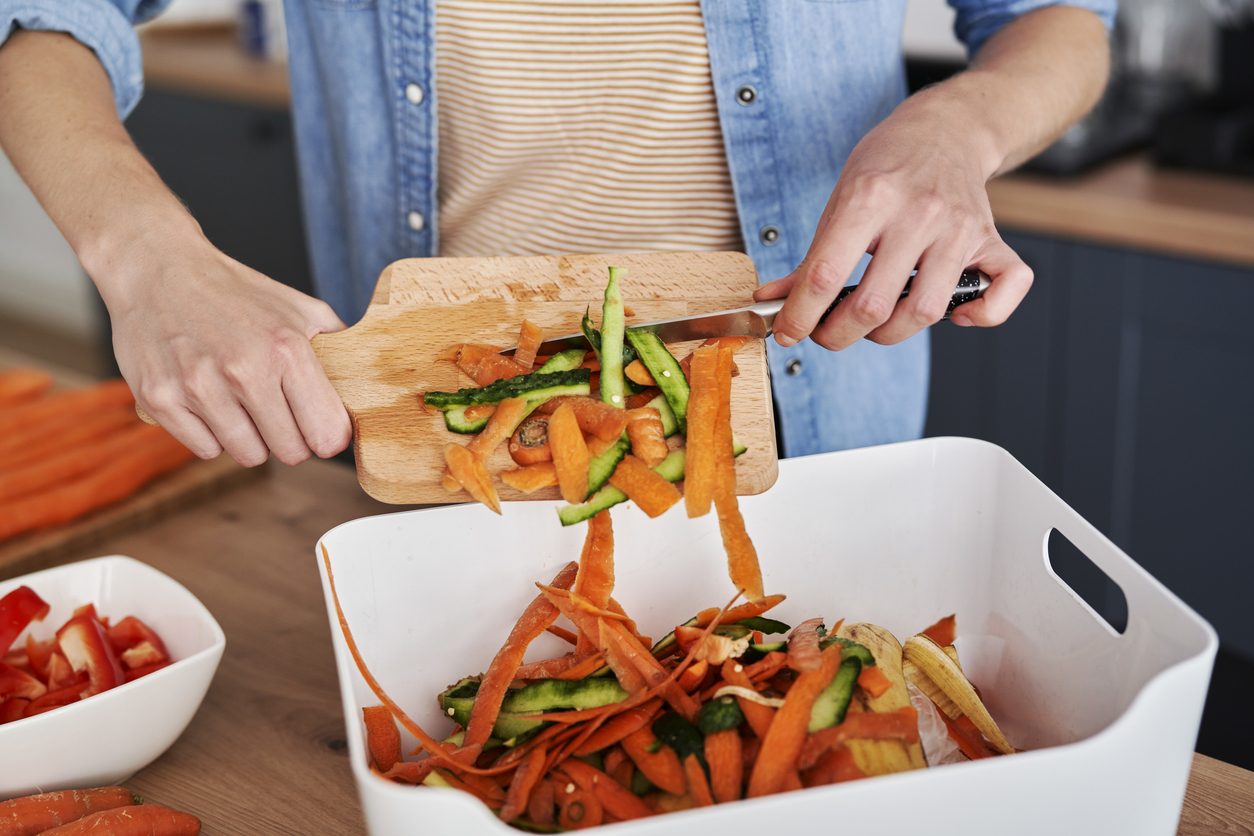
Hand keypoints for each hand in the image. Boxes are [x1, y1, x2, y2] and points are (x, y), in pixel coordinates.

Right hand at [98, 229, 351, 465]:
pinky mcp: (159, 399)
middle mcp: (244, 370)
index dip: (327, 436)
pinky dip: (211, 434)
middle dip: (290, 438)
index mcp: (287, 349)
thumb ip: (340, 348)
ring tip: (242, 402)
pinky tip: (209, 402)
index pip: (327, 435)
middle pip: (290, 453)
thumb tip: (370, 385)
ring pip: (248, 456)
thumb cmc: (236, 293)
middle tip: (278, 411)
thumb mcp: (300, 309)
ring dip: (251, 438)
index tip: (318, 425)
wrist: (158, 268)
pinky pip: (205, 449)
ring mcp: (198, 387)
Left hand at [754, 91, 1032, 348]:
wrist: (946, 129)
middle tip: (827, 331)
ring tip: (872, 323)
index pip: (826, 274)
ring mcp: (959, 228)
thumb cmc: (889, 165)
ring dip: (890, 334)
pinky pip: (1005, 291)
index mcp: (870, 197)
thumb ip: (810, 257)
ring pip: (925, 311)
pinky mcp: (992, 240)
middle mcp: (918, 213)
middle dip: (838, 334)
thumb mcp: (839, 199)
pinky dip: (982, 316)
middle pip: (874, 305)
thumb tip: (774, 302)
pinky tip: (953, 314)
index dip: (800, 315)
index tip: (788, 332)